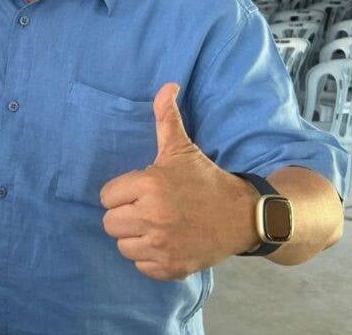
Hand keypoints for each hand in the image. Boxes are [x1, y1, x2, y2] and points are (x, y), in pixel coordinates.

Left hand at [99, 83, 258, 280]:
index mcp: (149, 185)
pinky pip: (140, 265)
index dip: (123, 192)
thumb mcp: (183, 148)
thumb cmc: (206, 180)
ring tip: (157, 226)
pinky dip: (149, 258)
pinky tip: (166, 243)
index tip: (142, 191)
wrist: (245, 216)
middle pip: (110, 223)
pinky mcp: (171, 268)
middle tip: (149, 209)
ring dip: (136, 237)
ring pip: (123, 245)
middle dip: (126, 215)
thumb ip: (166, 118)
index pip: (106, 196)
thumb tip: (167, 85)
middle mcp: (152, 217)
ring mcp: (162, 246)